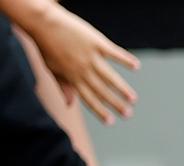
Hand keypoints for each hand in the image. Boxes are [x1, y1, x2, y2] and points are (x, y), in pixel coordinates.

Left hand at [23, 3, 139, 124]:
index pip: (88, 98)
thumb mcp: (52, 68)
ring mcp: (91, 56)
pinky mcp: (96, 43)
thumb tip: (69, 104)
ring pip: (110, 76)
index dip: (100, 111)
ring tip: (133, 99)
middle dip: (115, 104)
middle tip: (128, 114)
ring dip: (122, 89)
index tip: (111, 122)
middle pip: (102, 90)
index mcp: (72, 77)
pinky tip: (136, 66)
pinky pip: (114, 53)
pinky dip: (125, 59)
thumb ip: (63, 86)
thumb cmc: (47, 46)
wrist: (43, 22)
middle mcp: (83, 69)